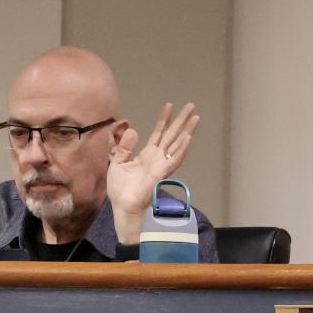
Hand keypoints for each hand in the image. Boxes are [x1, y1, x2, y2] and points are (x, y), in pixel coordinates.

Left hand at [107, 102, 198, 244]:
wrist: (123, 206)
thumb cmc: (121, 189)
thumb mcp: (117, 163)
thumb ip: (123, 147)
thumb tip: (132, 130)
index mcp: (148, 154)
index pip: (158, 133)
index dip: (164, 119)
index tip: (169, 106)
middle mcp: (158, 158)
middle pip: (172, 135)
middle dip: (181, 120)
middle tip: (191, 106)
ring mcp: (162, 165)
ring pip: (177, 144)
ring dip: (187, 131)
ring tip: (195, 118)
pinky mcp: (162, 173)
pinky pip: (174, 159)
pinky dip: (181, 148)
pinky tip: (187, 137)